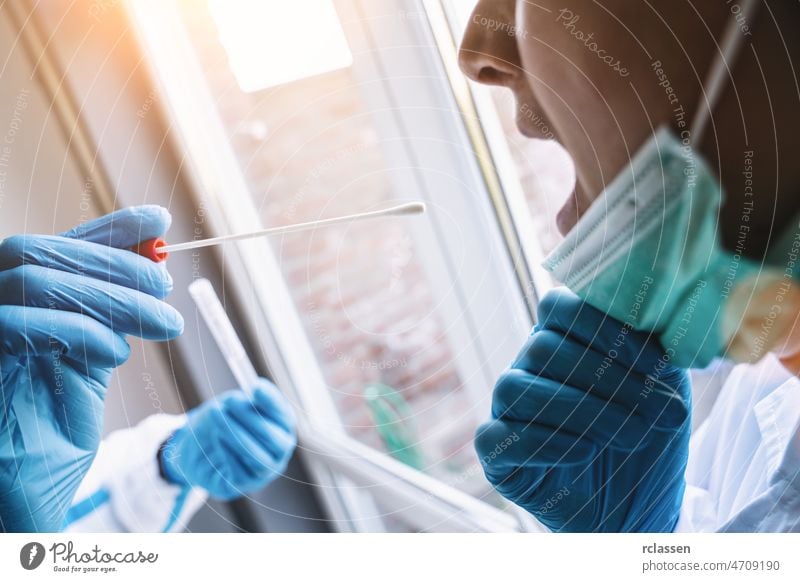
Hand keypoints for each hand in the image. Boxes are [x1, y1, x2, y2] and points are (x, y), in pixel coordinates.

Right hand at [0, 206, 183, 531]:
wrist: (28, 489)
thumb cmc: (56, 421)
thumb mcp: (94, 352)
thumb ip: (113, 306)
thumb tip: (154, 259)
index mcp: (16, 298)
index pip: (58, 245)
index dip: (108, 228)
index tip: (158, 221)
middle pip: (39, 251)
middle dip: (114, 262)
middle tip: (166, 286)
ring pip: (33, 280)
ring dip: (112, 297)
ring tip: (160, 322)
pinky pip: (17, 323)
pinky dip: (78, 329)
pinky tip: (114, 352)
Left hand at [160, 380, 296, 499]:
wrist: (201, 448)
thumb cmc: (225, 422)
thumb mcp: (234, 405)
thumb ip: (246, 400)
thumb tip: (254, 390)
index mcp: (283, 427)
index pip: (284, 415)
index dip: (271, 401)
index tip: (255, 387)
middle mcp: (279, 451)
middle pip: (274, 438)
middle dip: (250, 418)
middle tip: (229, 401)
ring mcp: (265, 471)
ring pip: (256, 457)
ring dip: (235, 435)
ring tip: (216, 417)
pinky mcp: (244, 484)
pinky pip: (239, 472)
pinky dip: (227, 453)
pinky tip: (216, 438)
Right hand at [476, 288, 690, 531]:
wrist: (641, 508)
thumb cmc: (648, 438)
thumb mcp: (664, 387)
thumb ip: (656, 350)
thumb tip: (660, 318)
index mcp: (560, 340)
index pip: (557, 306)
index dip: (604, 326)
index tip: (657, 363)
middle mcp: (527, 369)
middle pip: (541, 348)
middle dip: (607, 379)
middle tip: (659, 412)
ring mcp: (507, 410)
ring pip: (515, 387)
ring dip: (581, 410)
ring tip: (631, 436)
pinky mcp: (497, 454)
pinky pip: (498, 436)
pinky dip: (544, 442)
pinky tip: (587, 452)